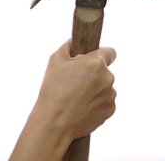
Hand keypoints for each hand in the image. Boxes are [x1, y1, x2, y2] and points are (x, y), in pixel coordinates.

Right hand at [9, 40, 115, 160]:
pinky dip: (96, 103)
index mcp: (96, 63)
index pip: (109, 52)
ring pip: (104, 87)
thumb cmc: (54, 90)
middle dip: (93, 74)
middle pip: (104, 71)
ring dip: (95, 89)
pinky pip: (105, 102)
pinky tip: (81, 107)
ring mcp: (110, 95)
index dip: (100, 54)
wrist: (55, 122)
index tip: (92, 59)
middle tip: (75, 82)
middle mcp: (108, 78)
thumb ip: (68, 46)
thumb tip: (73, 42)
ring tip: (76, 97)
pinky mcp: (110, 110)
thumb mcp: (55, 60)